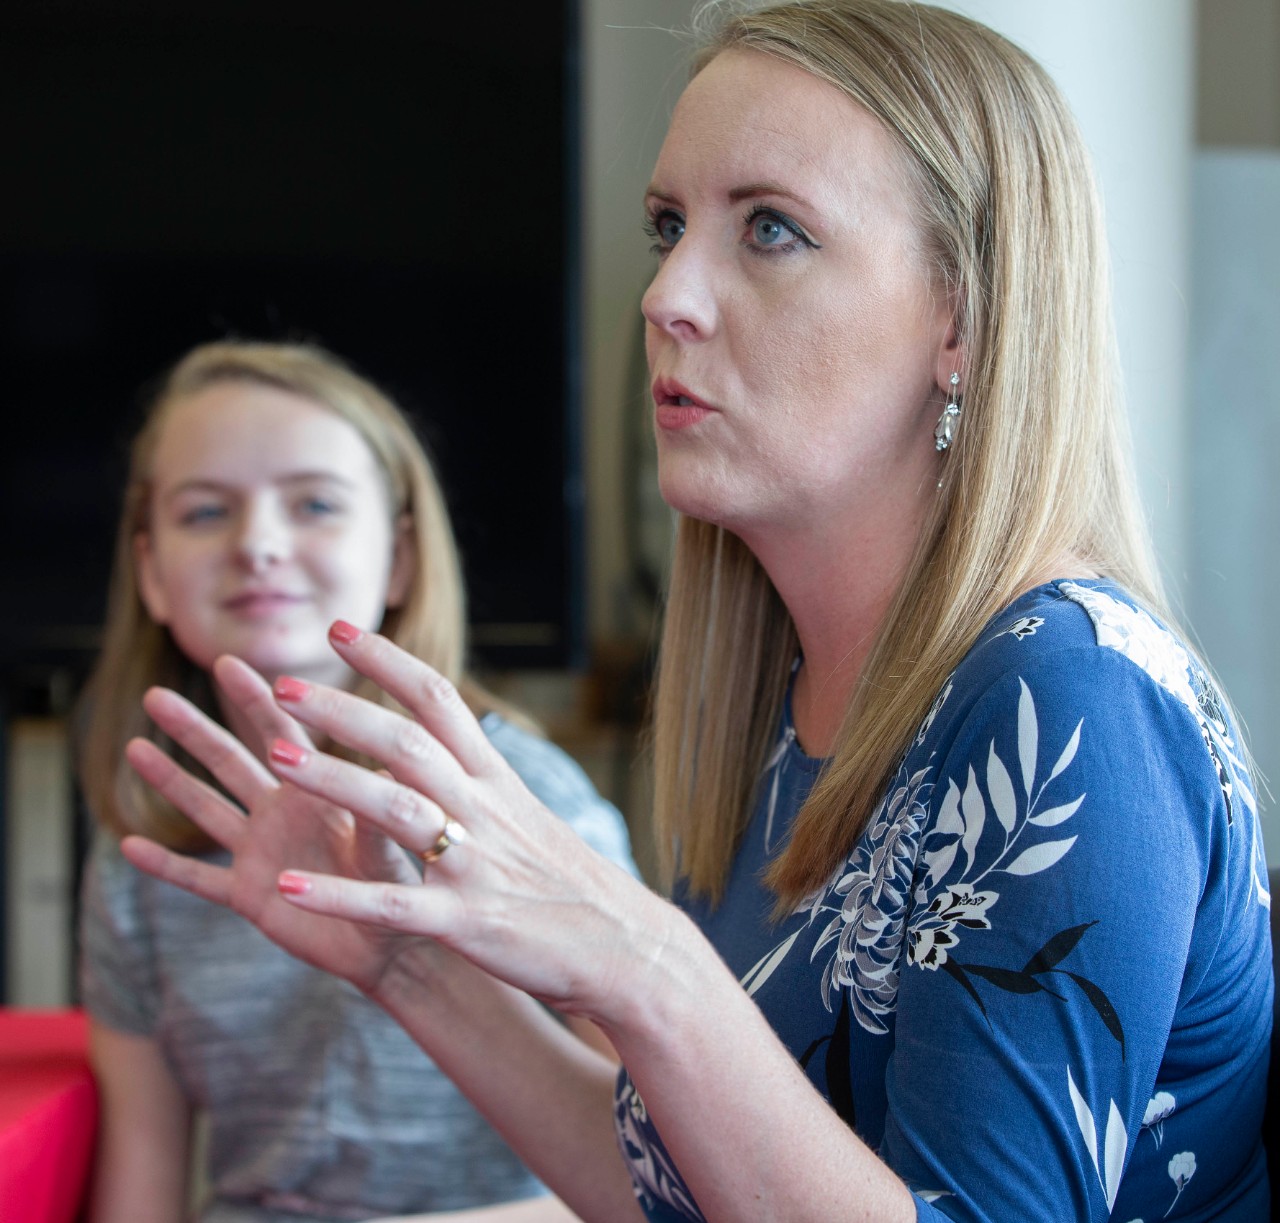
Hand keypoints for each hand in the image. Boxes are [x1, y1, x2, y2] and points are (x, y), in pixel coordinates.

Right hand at [123, 656, 428, 995]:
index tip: (227, 663)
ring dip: (170, 780)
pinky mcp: (251, 897)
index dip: (255, 699)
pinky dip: (166, 866)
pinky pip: (199, 879)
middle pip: (230, 760)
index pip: (282, 733)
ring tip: (133, 747)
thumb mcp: (396, 839)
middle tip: (155, 695)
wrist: (398, 943)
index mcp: (319, 790)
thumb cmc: (410, 882)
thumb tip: (394, 761)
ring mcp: (262, 852)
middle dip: (194, 728)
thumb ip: (384, 807)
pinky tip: (129, 846)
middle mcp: (284, 813)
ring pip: (205, 808)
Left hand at [258, 623, 664, 1027]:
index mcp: (497, 780)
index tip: (342, 630)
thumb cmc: (571, 884)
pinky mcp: (467, 921)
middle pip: (407, 743)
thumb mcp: (525, 817)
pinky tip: (288, 887)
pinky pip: (394, 903)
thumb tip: (425, 752)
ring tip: (274, 759)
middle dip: (343, 710)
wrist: (627, 946)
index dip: (389, 661)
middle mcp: (485, 810)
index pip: (440, 700)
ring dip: (333, 780)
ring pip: (396, 808)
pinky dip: (339, 894)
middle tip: (283, 684)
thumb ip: (475, 784)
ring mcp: (476, 864)